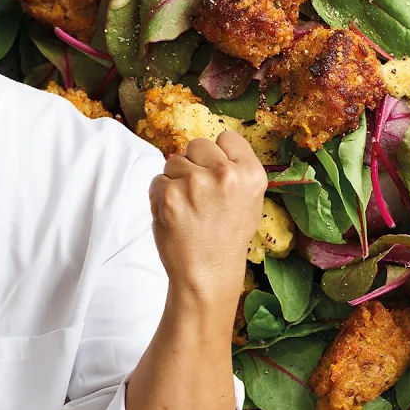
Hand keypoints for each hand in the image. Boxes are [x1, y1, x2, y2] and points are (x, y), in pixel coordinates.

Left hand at [148, 131, 266, 308]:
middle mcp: (225, 174)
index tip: (216, 172)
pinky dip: (160, 196)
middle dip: (194, 163)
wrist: (207, 273)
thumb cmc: (227, 237)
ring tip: (188, 207)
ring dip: (176, 180)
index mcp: (251, 173)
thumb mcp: (251, 201)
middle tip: (199, 193)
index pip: (227, 137)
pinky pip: (157, 180)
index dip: (218, 153)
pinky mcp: (169, 195)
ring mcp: (195, 183)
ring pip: (174, 161)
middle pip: (198, 144)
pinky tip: (175, 214)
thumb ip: (236, 170)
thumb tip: (214, 148)